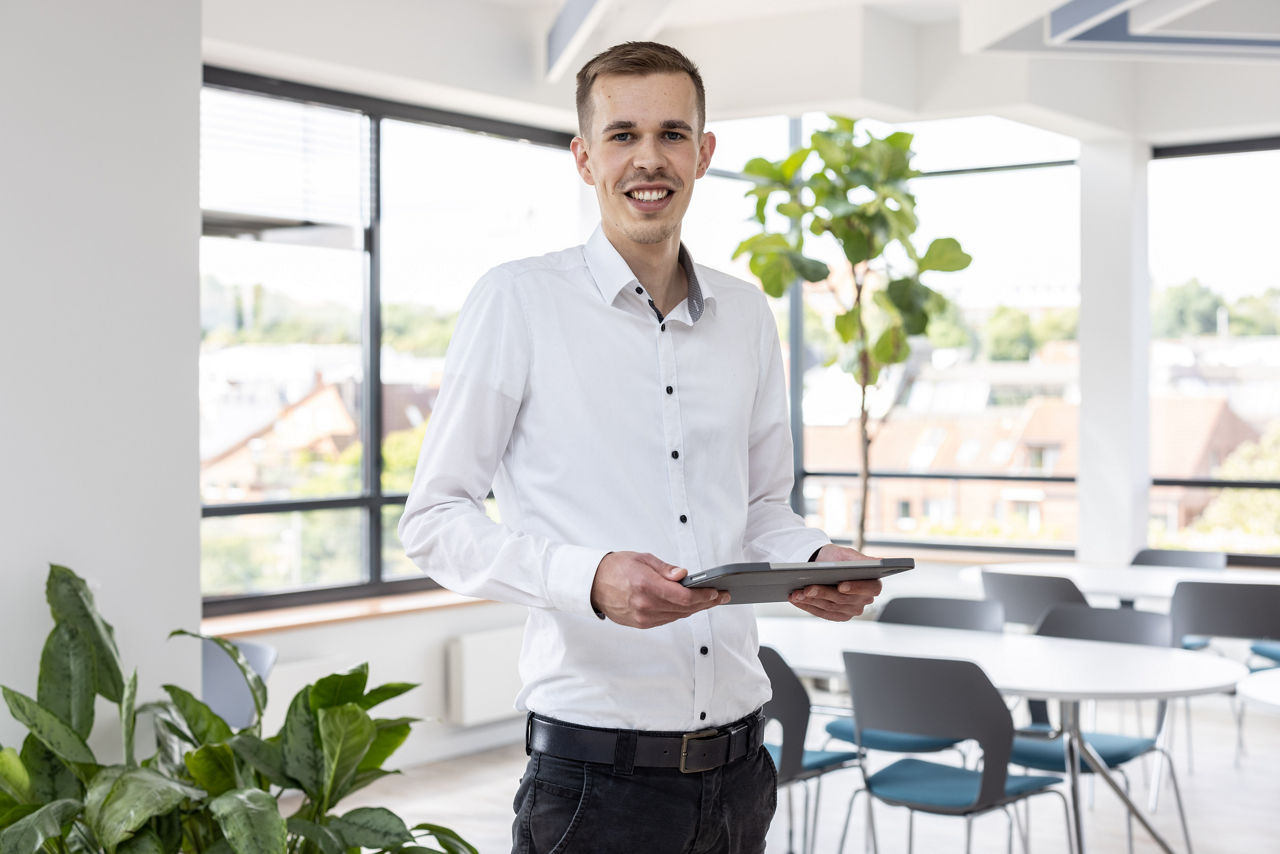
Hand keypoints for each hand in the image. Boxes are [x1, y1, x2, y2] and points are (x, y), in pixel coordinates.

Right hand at [591, 551, 728, 628]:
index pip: (684, 597)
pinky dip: (680, 613)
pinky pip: (667, 620)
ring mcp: (642, 617)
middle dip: (706, 603)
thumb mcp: (642, 559)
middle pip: (684, 609)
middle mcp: (645, 605)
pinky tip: (689, 606)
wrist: (592, 584)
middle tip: (722, 597)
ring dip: (695, 610)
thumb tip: (684, 575)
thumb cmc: (616, 567)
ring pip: (678, 616)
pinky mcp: (640, 624)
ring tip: (709, 601)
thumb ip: (665, 569)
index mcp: (646, 586)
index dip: (704, 596)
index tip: (717, 592)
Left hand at [787, 544, 881, 621]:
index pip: (871, 589)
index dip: (856, 588)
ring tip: (797, 593)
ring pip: (830, 607)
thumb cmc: (836, 558)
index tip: (841, 586)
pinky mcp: (837, 615)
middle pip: (844, 599)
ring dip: (811, 600)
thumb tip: (879, 562)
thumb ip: (863, 560)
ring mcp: (850, 610)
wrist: (822, 565)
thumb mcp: (848, 554)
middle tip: (807, 588)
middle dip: (824, 594)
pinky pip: (821, 613)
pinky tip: (796, 599)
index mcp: (872, 584)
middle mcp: (863, 600)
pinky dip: (807, 606)